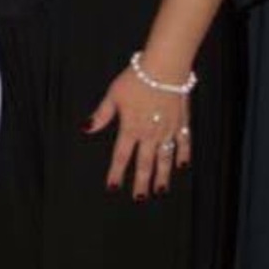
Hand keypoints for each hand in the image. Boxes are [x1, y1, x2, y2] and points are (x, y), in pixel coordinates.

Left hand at [86, 67, 191, 199]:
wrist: (163, 69)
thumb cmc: (135, 80)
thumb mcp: (112, 95)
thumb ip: (101, 115)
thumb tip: (86, 129)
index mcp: (131, 128)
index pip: (121, 156)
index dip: (116, 173)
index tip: (113, 187)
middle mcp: (150, 134)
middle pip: (144, 163)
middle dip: (141, 182)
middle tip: (139, 198)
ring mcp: (167, 130)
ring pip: (165, 159)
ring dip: (162, 176)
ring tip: (160, 190)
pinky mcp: (181, 123)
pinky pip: (183, 144)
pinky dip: (182, 156)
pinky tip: (181, 166)